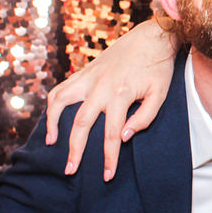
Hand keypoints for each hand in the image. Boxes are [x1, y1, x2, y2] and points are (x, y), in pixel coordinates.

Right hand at [44, 18, 177, 179]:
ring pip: (61, 102)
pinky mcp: (85, 71)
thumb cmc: (158, 68)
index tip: (107, 176)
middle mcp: (101, 87)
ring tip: (51, 142)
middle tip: (70, 170)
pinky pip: (62, 88)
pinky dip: (53, 103)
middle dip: (75, 150)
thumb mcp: (160, 94)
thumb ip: (144, 118)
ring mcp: (89, 77)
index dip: (109, 158)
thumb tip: (124, 137)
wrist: (152, 37)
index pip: (113, 135)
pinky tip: (53, 117)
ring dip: (53, 123)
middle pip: (82, 124)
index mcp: (121, 95)